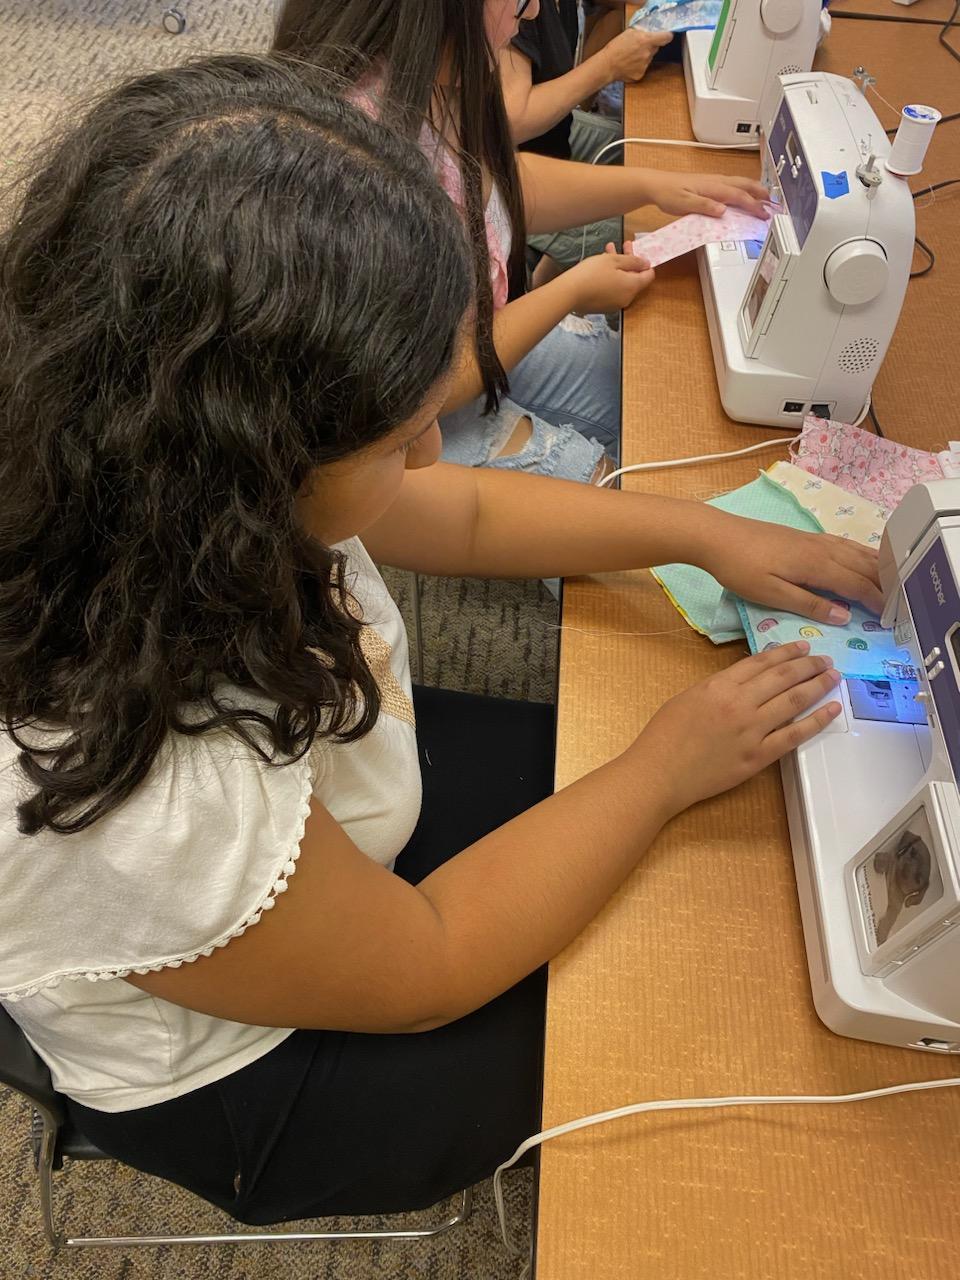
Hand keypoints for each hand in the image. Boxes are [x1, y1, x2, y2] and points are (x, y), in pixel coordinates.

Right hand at [566, 243, 654, 312]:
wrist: (569, 293)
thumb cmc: (591, 274)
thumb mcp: (614, 260)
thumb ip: (633, 261)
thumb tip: (646, 264)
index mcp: (632, 286)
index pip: (649, 276)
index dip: (646, 263)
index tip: (638, 252)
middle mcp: (627, 298)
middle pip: (634, 278)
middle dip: (629, 261)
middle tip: (622, 245)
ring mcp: (615, 304)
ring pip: (622, 283)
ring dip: (618, 268)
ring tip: (608, 252)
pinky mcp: (604, 307)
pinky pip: (612, 290)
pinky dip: (610, 279)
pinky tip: (600, 267)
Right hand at [602, 28, 672, 83]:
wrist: (607, 65)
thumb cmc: (615, 48)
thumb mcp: (629, 33)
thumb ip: (642, 32)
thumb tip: (650, 33)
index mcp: (646, 40)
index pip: (666, 37)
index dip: (667, 36)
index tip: (665, 36)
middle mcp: (648, 53)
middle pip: (655, 48)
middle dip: (649, 47)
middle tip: (638, 47)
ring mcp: (645, 65)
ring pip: (649, 58)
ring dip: (643, 57)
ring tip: (631, 57)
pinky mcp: (641, 75)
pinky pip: (643, 68)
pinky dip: (638, 66)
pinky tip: (629, 65)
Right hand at [633, 642, 841, 815]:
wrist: (659, 773)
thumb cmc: (664, 736)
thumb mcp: (687, 697)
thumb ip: (717, 687)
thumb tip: (744, 681)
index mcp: (719, 685)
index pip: (761, 663)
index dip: (785, 653)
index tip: (802, 647)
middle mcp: (740, 703)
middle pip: (783, 677)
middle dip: (808, 665)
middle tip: (825, 659)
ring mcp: (752, 730)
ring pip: (794, 701)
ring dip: (817, 686)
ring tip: (833, 676)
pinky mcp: (759, 756)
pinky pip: (794, 735)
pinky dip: (817, 721)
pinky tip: (832, 710)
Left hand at [646, 172, 770, 218]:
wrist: (656, 185)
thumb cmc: (668, 193)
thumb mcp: (685, 203)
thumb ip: (704, 206)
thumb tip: (723, 210)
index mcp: (713, 186)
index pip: (739, 196)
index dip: (754, 206)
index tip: (764, 214)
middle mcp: (716, 181)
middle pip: (744, 185)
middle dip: (761, 193)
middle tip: (773, 203)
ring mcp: (713, 181)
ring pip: (739, 183)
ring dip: (754, 189)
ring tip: (765, 197)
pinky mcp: (709, 183)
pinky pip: (731, 185)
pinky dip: (743, 189)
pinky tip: (742, 195)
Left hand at [700, 515, 883, 623]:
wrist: (716, 536)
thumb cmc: (740, 568)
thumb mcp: (772, 594)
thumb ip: (810, 605)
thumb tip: (845, 616)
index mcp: (817, 565)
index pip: (857, 584)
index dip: (877, 600)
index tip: (892, 617)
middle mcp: (822, 549)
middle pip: (863, 566)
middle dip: (885, 583)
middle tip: (901, 602)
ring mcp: (814, 540)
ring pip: (856, 552)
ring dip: (877, 566)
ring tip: (893, 580)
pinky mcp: (804, 537)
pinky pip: (843, 545)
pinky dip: (861, 552)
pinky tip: (862, 557)